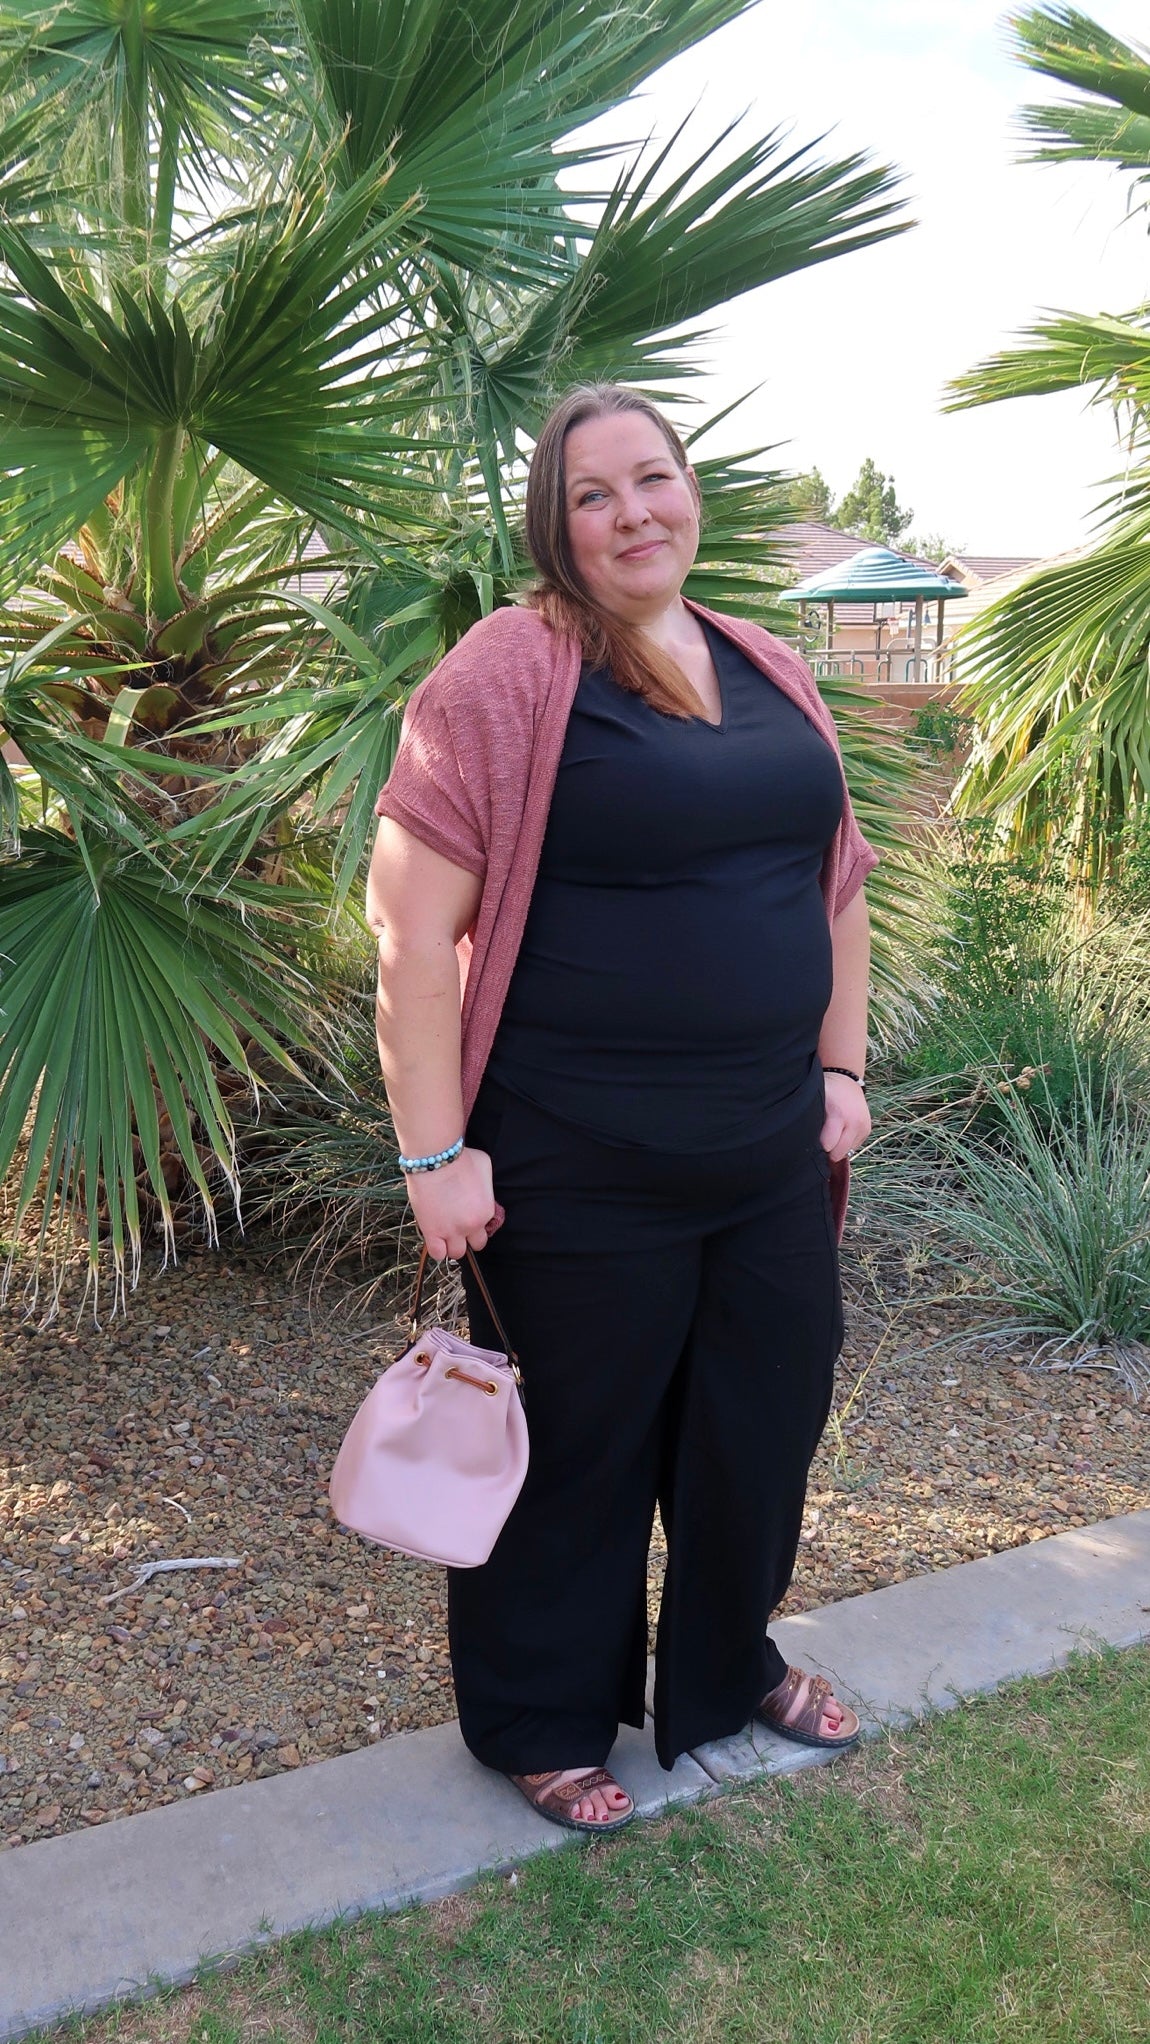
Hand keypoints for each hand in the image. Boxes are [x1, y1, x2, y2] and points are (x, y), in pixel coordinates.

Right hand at [405, 1146, 503, 1260]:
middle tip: (458, 1226)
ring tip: (445, 1234)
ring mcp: (451, 1231)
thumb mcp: (485, 1168)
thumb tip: (481, 1190)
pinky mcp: (431, 1232)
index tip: (469, 1218)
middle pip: (476, 1245)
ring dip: (452, 1245)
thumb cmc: (461, 1158)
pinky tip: (435, 1238)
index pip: (487, 1230)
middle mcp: (471, 1226)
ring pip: (456, 1253)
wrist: (435, 1159)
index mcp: (486, 1211)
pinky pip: (437, 1254)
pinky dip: (437, 1249)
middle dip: (468, 1238)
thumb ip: (486, 1186)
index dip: (478, 1224)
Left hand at [820, 1071, 870, 1163]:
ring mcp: (863, 1127)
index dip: (817, 1147)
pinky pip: (853, 1147)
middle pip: (838, 1153)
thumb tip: (802, 1143)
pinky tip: (840, 1131)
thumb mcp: (816, 1102)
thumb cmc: (826, 1092)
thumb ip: (811, 1122)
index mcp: (839, 1115)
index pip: (827, 1145)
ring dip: (837, 1148)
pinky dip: (845, 1144)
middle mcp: (854, 1122)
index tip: (811, 1143)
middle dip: (828, 1152)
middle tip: (820, 1140)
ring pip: (846, 1152)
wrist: (846, 1079)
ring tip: (831, 1133)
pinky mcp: (866, 1130)